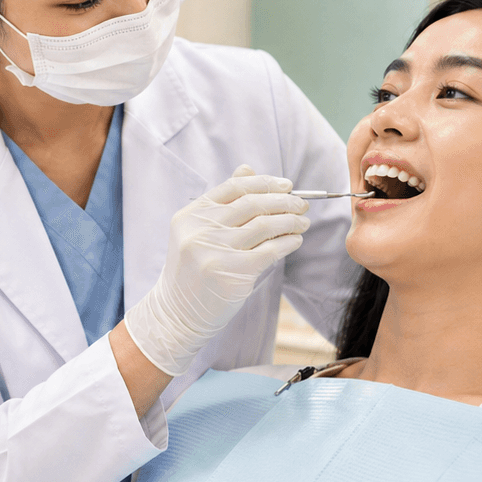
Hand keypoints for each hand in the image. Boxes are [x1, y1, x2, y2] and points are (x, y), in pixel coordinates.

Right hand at [123, 165, 308, 376]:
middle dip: (284, 201)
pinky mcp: (232, 273)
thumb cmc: (193, 270)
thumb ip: (223, 202)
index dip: (264, 182)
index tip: (287, 186)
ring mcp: (215, 251)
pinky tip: (296, 240)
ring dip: (290, 221)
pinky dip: (288, 242)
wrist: (178, 313)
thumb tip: (248, 168)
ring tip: (303, 222)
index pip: (234, 187)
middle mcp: (200, 230)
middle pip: (252, 203)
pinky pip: (270, 250)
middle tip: (302, 205)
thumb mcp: (198, 232)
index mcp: (190, 215)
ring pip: (265, 225)